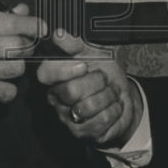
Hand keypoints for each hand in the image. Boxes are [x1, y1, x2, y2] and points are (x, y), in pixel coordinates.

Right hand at [0, 3, 45, 105]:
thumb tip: (22, 10)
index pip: (7, 22)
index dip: (29, 24)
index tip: (40, 26)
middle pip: (15, 46)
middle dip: (26, 46)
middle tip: (24, 46)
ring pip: (14, 68)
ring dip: (18, 66)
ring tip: (11, 63)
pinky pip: (5, 92)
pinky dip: (9, 89)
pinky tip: (3, 82)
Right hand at [36, 30, 142, 146]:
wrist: (122, 95)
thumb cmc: (104, 72)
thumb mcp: (93, 53)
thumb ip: (75, 45)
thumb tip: (58, 34)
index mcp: (55, 77)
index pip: (45, 74)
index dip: (64, 70)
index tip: (84, 65)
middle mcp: (57, 99)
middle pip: (70, 91)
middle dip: (96, 82)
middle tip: (104, 79)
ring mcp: (69, 118)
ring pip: (86, 108)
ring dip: (108, 96)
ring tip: (111, 92)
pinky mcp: (83, 133)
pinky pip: (100, 122)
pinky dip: (114, 111)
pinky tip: (114, 106)